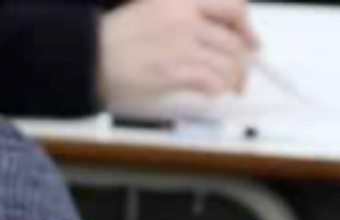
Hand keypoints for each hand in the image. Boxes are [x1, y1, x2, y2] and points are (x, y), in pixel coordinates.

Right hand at [99, 0, 259, 106]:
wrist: (88, 58)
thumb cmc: (111, 41)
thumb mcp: (150, 10)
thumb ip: (182, 16)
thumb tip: (210, 34)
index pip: (232, 7)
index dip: (247, 28)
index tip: (250, 40)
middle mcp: (184, 17)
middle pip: (234, 40)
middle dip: (242, 61)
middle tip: (241, 72)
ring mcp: (181, 44)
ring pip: (228, 63)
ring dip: (233, 78)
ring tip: (228, 86)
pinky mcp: (175, 70)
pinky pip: (213, 81)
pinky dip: (217, 88)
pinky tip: (211, 90)